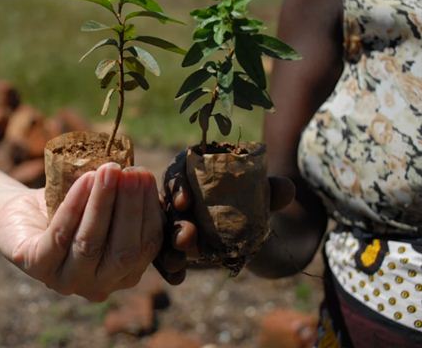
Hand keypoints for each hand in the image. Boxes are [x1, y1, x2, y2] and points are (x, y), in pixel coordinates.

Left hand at [0, 163, 163, 300]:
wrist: (20, 211)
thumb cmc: (70, 207)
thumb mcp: (104, 205)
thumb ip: (127, 201)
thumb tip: (145, 180)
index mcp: (123, 274)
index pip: (146, 247)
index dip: (148, 212)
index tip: (146, 176)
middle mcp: (98, 285)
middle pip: (122, 251)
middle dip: (129, 208)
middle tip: (131, 173)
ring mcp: (66, 281)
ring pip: (90, 243)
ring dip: (103, 203)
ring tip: (109, 170)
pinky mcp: (36, 266)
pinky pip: (59, 237)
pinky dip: (74, 206)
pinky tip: (84, 179)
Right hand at [153, 150, 294, 283]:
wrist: (251, 229)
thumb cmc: (250, 200)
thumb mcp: (262, 195)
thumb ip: (271, 190)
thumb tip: (286, 188)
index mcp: (192, 170)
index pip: (178, 171)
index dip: (177, 185)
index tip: (185, 202)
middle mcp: (176, 194)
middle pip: (166, 204)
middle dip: (175, 222)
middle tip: (186, 237)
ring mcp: (171, 220)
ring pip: (162, 232)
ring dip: (167, 248)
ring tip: (176, 263)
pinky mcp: (172, 244)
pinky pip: (166, 254)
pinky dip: (170, 268)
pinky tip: (176, 278)